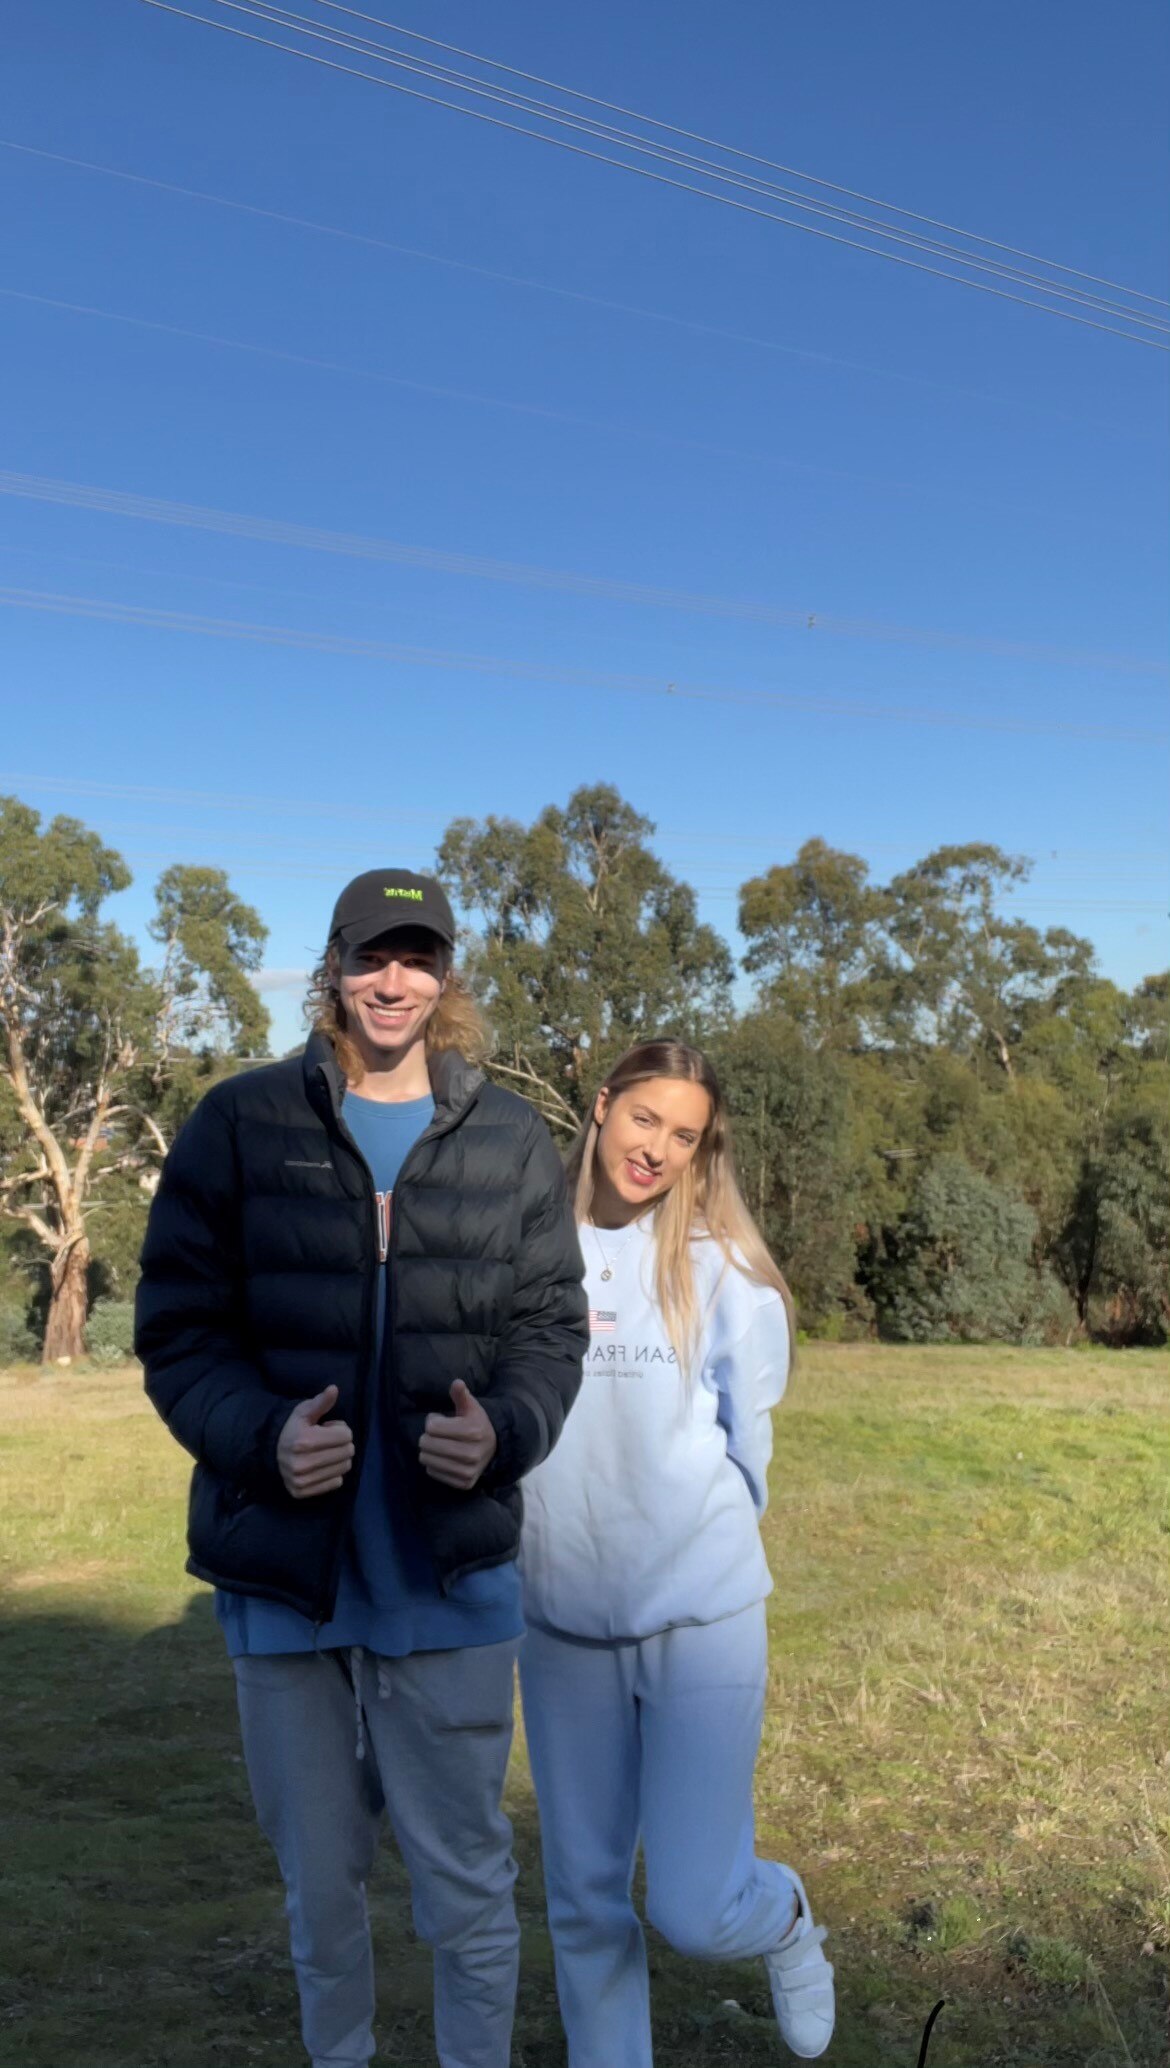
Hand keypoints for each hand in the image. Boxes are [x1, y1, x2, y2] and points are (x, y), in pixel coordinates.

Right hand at [277, 1385, 354, 1499]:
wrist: (272, 1453)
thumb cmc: (293, 1430)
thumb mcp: (304, 1413)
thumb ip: (321, 1402)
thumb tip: (334, 1389)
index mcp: (305, 1441)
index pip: (346, 1435)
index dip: (340, 1430)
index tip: (328, 1429)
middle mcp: (304, 1463)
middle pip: (348, 1452)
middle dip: (342, 1444)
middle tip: (329, 1442)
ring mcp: (303, 1480)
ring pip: (345, 1468)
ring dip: (340, 1459)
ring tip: (326, 1453)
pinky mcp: (303, 1492)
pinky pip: (336, 1483)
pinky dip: (333, 1474)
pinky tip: (322, 1467)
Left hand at [418, 1380, 497, 1490]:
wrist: (493, 1448)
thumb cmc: (476, 1424)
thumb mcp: (470, 1407)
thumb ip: (461, 1395)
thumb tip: (456, 1383)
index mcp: (473, 1431)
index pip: (431, 1427)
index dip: (432, 1421)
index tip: (440, 1420)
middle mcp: (471, 1453)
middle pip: (427, 1444)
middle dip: (428, 1436)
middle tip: (438, 1434)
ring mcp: (468, 1471)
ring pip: (426, 1459)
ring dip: (428, 1451)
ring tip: (440, 1445)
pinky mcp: (463, 1483)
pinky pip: (432, 1472)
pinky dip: (434, 1464)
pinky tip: (444, 1458)